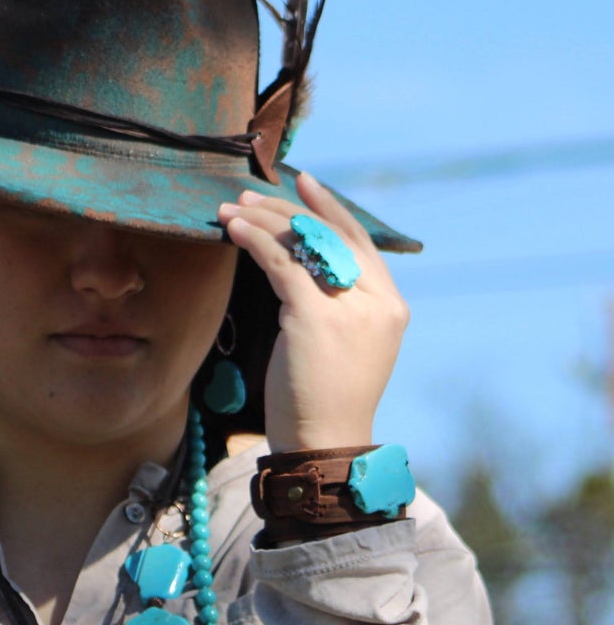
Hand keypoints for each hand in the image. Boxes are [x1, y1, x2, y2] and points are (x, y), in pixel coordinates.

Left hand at [216, 173, 408, 452]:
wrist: (326, 441)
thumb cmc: (326, 399)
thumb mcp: (345, 345)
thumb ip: (340, 306)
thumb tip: (303, 269)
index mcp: (391, 306)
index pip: (360, 242)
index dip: (330, 209)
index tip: (304, 183)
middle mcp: (378, 302)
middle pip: (332, 235)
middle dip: (289, 209)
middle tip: (252, 195)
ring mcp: (350, 308)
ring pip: (305, 244)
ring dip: (265, 220)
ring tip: (233, 208)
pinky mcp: (315, 317)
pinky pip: (282, 264)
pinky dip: (256, 241)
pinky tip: (234, 229)